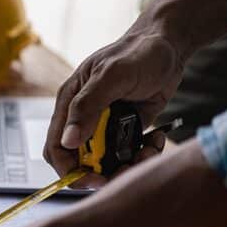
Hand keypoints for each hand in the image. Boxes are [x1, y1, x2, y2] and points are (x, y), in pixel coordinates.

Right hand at [44, 27, 185, 187]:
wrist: (169, 47)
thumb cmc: (138, 53)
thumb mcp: (111, 76)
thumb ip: (87, 107)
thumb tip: (68, 141)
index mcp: (70, 103)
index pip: (56, 146)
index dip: (69, 169)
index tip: (92, 180)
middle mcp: (84, 118)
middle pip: (81, 161)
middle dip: (103, 172)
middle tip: (127, 170)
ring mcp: (105, 125)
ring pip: (107, 162)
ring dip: (128, 165)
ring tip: (149, 150)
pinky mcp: (127, 130)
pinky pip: (130, 154)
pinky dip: (144, 154)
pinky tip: (157, 139)